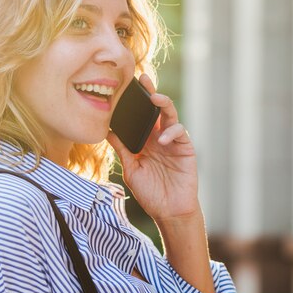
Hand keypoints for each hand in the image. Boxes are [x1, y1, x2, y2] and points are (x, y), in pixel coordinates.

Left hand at [107, 74, 199, 222]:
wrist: (169, 212)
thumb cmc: (150, 193)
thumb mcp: (130, 169)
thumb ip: (122, 149)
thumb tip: (106, 131)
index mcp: (145, 140)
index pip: (140, 116)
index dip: (135, 102)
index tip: (125, 87)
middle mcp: (159, 137)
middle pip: (156, 109)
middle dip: (151, 92)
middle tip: (143, 80)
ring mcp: (173, 141)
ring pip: (170, 114)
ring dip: (163, 104)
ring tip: (155, 99)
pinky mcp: (185, 148)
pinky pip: (179, 132)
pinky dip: (171, 131)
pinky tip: (162, 139)